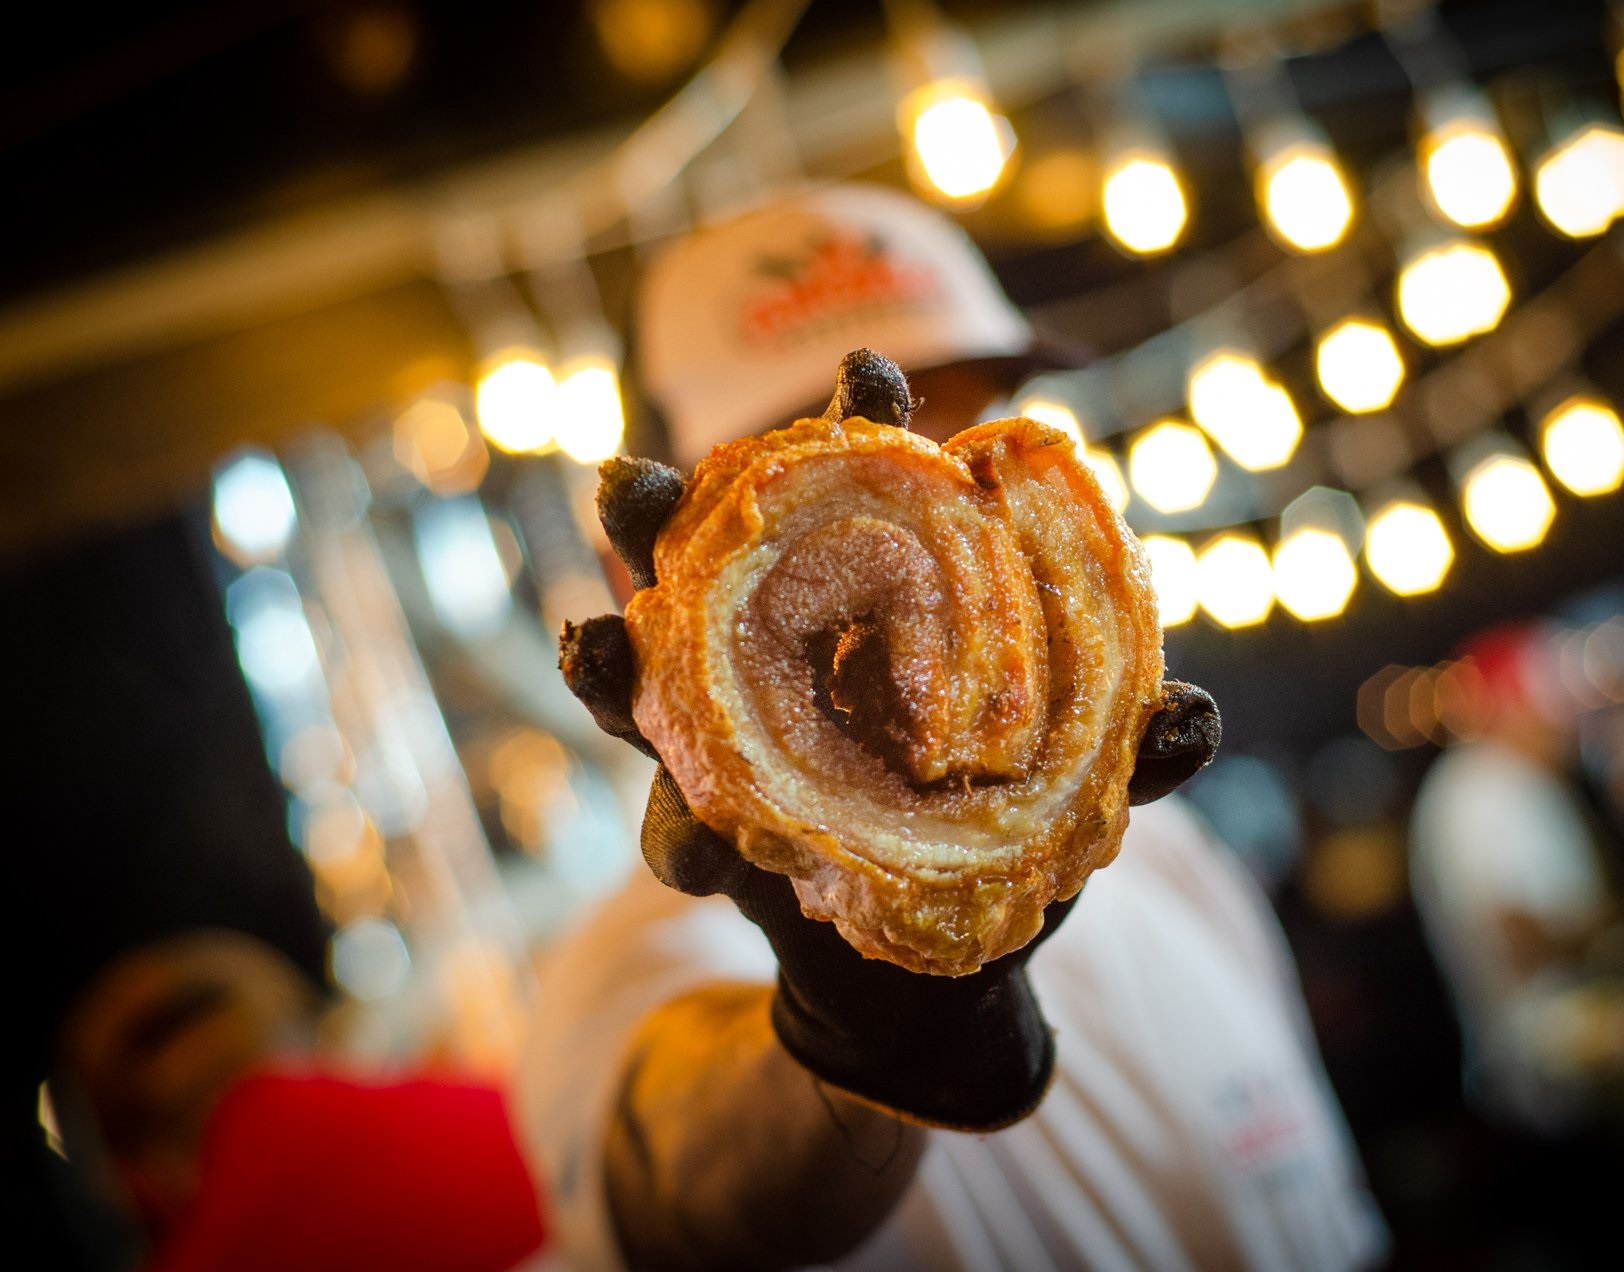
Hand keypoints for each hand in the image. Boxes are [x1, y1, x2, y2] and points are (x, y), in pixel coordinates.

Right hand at [559, 361, 1218, 1129]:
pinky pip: (675, 827)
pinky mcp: (713, 834)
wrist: (923, 975)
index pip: (859, 499)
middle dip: (664, 517)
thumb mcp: (1072, 793)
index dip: (859, 432)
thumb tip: (1195, 714)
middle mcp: (781, 659)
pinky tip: (696, 859)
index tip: (868, 370)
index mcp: (873, 615)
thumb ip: (1126, 751)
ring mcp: (730, 742)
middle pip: (708, 567)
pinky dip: (677, 840)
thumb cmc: (992, 841)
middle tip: (631, 485)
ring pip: (650, 681)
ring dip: (609, 661)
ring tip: (591, 644)